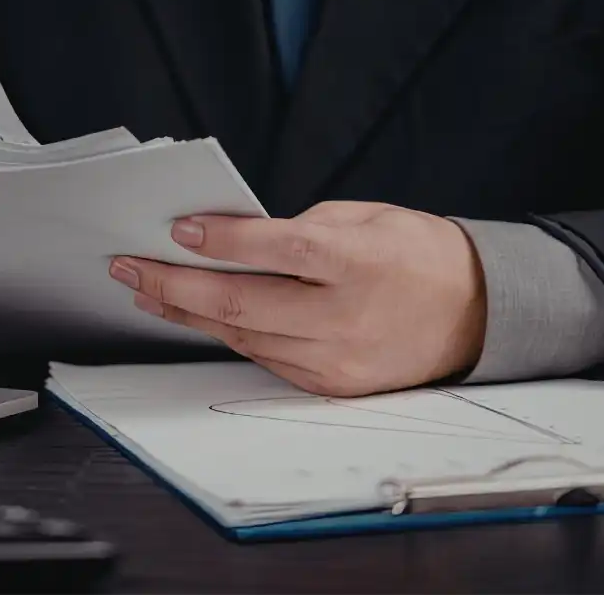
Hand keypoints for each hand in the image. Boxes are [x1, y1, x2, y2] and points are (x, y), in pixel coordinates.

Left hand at [108, 201, 486, 395]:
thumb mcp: (366, 218)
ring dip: (188, 313)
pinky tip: (196, 315)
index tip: (176, 229)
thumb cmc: (416, 253)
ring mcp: (336, 359)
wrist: (475, 313)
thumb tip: (228, 241)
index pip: (277, 249)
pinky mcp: (329, 385)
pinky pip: (263, 357)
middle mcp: (344, 316)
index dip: (221, 240)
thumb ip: (299, 229)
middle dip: (174, 284)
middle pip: (242, 303)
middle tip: (128, 267)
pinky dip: (226, 333)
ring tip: (147, 291)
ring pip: (243, 336)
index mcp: (358, 262)